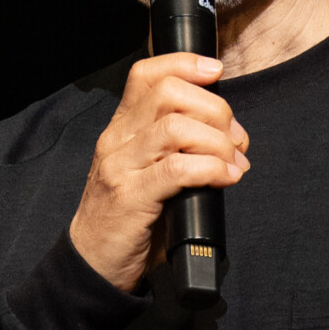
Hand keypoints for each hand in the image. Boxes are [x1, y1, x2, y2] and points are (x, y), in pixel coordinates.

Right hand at [70, 52, 249, 291]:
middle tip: (235, 139)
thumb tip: (228, 135)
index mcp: (121, 129)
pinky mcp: (131, 199)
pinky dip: (211, 169)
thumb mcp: (146, 171)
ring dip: (217, 141)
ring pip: (175, 128)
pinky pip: (178, 170)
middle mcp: (117, 141)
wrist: (92, 264)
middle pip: (168, 93)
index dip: (185, 65)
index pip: (146, 75)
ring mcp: (121, 168)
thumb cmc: (128, 219)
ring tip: (233, 162)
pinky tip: (226, 178)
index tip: (217, 73)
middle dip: (214, 109)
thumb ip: (174, 147)